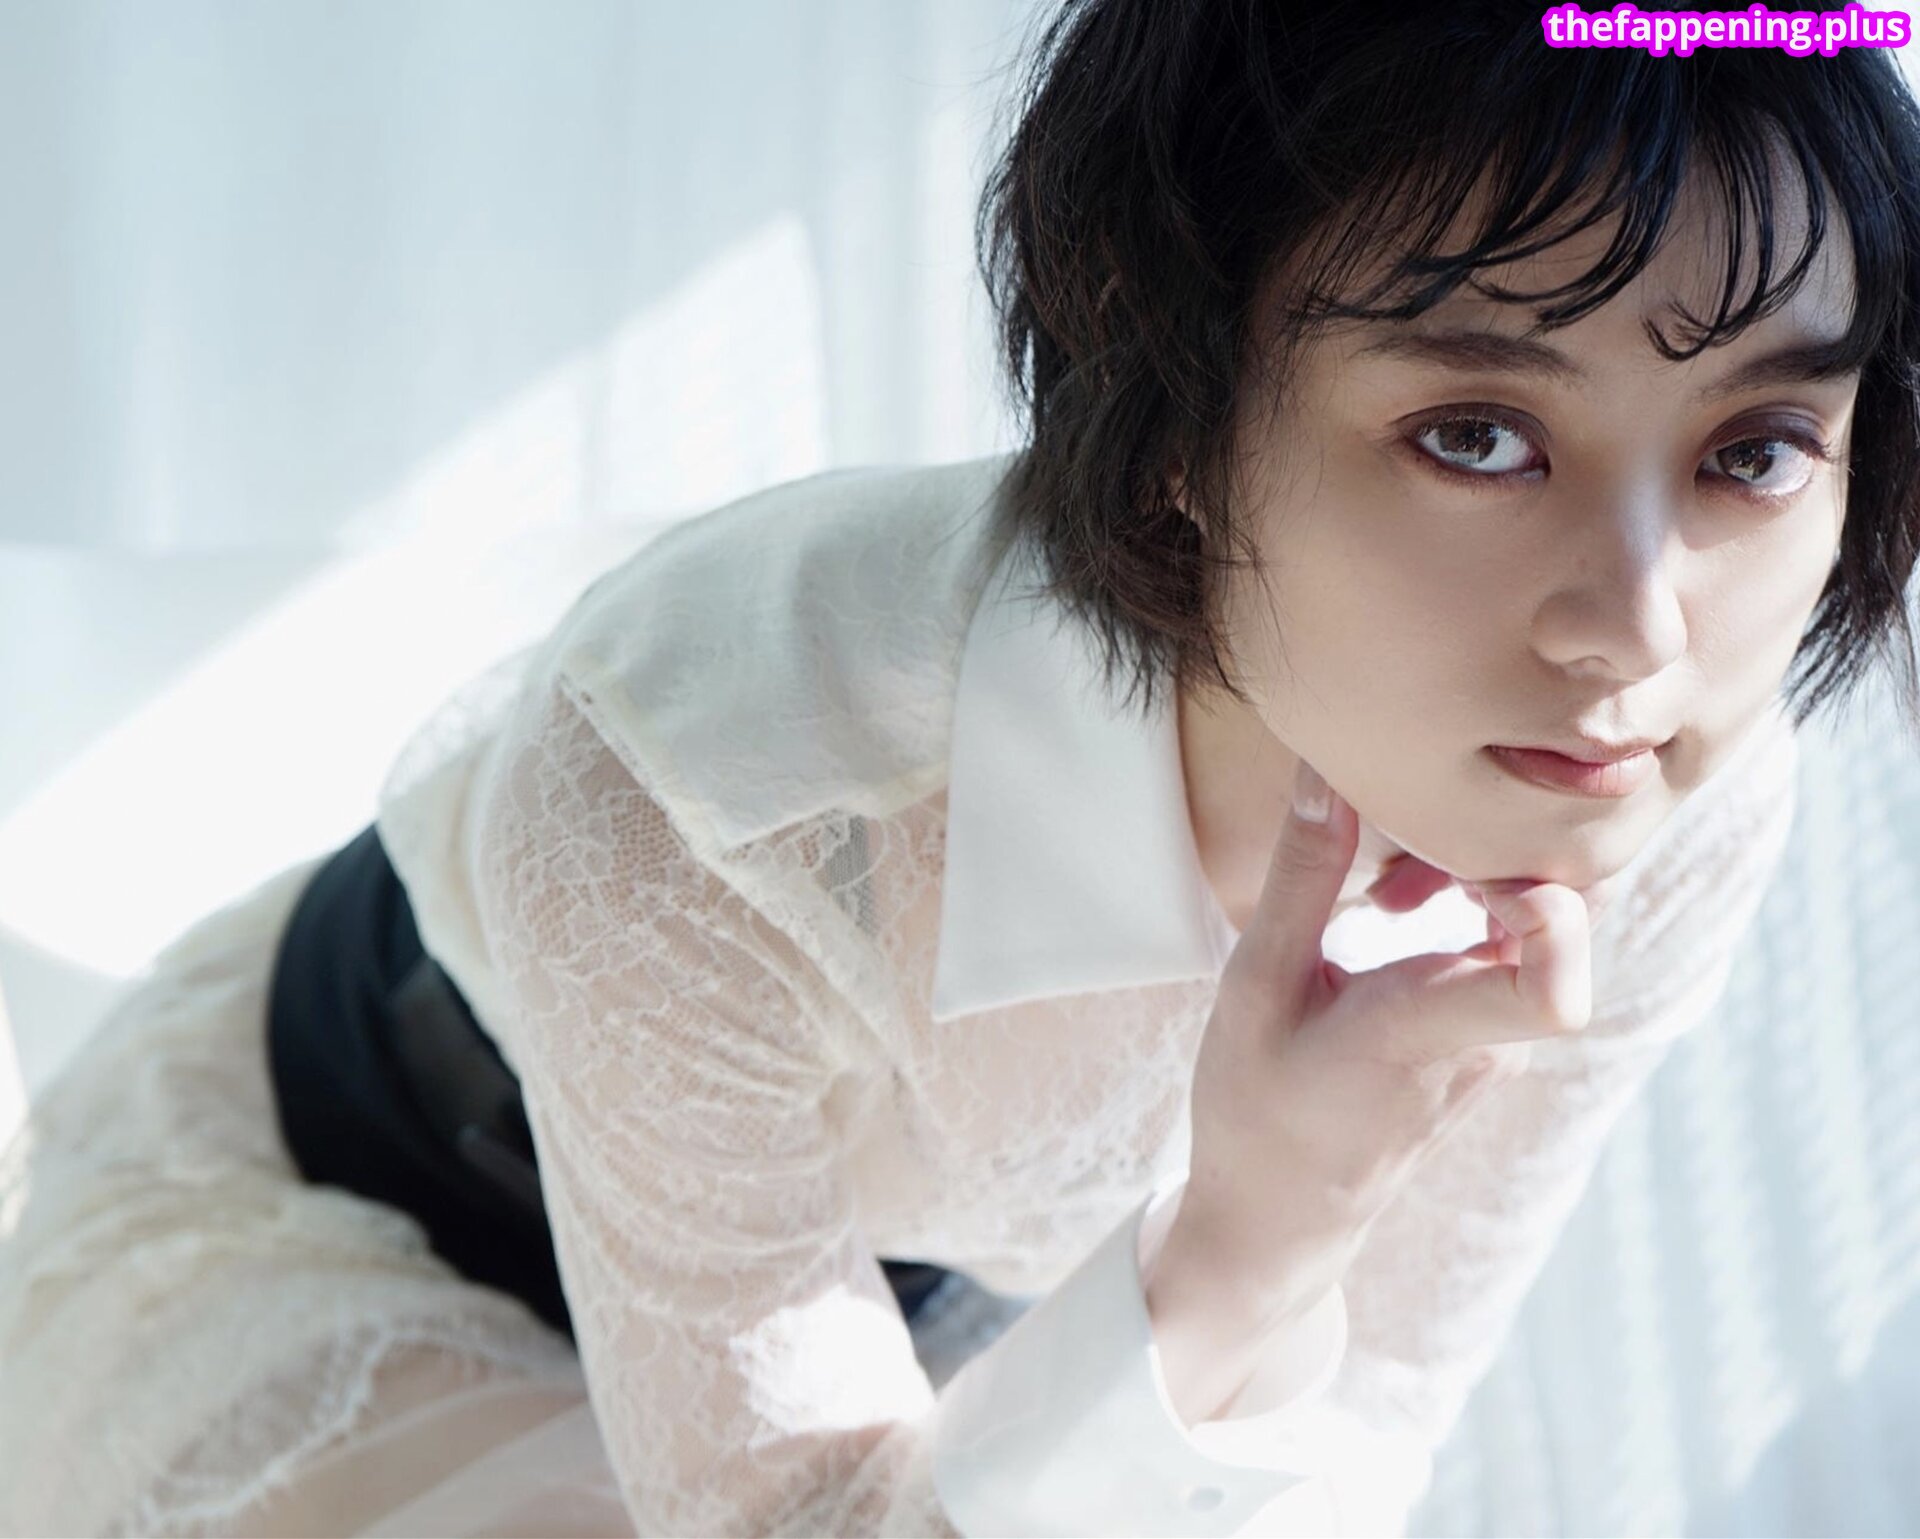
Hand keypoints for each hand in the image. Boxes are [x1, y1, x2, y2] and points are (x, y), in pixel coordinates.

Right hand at [1171, 759, 1602, 1323]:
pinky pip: (1517, 943)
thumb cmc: (1257, 1107)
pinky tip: (1392, 905)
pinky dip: (1468, 900)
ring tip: (1385, 878)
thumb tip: (1328, 769)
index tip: (1475, 869)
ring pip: (1543, 918)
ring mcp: (1501, 1035)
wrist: (1282, 1213)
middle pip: (1569, 913)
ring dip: (1476, 869)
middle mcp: (1489, 1036)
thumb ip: (1302, 877)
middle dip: (1502, 847)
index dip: (1549, 913)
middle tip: (1409, 836)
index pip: (1555, 991)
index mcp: (1427, 1030)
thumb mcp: (1255, 987)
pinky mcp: (1494, 1030)